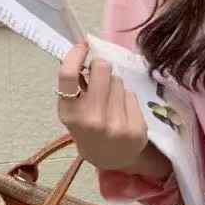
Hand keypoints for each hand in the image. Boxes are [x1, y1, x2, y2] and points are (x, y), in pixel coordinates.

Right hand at [56, 39, 150, 173]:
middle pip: (102, 69)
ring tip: (112, 103)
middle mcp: (92, 121)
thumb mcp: (73, 111)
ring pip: (118, 81)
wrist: (111, 159)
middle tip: (100, 78)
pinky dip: (127, 98)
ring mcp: (116, 126)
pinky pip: (131, 94)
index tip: (83, 46)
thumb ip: (75, 86)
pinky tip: (123, 113)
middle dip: (101, 68)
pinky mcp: (135, 128)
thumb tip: (84, 50)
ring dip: (115, 86)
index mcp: (70, 114)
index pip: (68, 76)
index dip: (76, 55)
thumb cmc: (89, 129)